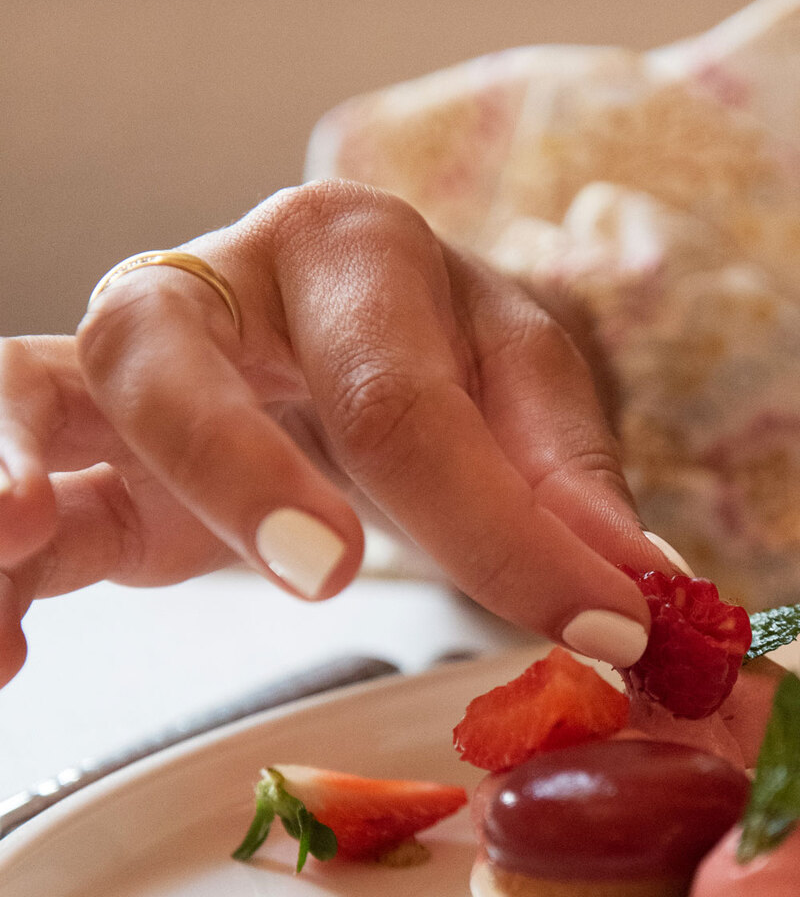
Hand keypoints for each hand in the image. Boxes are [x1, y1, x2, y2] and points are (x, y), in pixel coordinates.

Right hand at [0, 181, 672, 687]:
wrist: (342, 330)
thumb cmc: (437, 351)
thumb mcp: (520, 385)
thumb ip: (567, 480)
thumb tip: (638, 584)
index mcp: (351, 250)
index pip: (412, 402)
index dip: (506, 530)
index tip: (595, 635)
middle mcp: (220, 278)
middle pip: (183, 351)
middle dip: (241, 466)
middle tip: (324, 573)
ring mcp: (131, 355)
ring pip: (49, 387)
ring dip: (23, 466)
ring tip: (30, 539)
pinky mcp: (79, 431)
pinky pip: (17, 465)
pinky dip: (0, 549)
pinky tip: (7, 645)